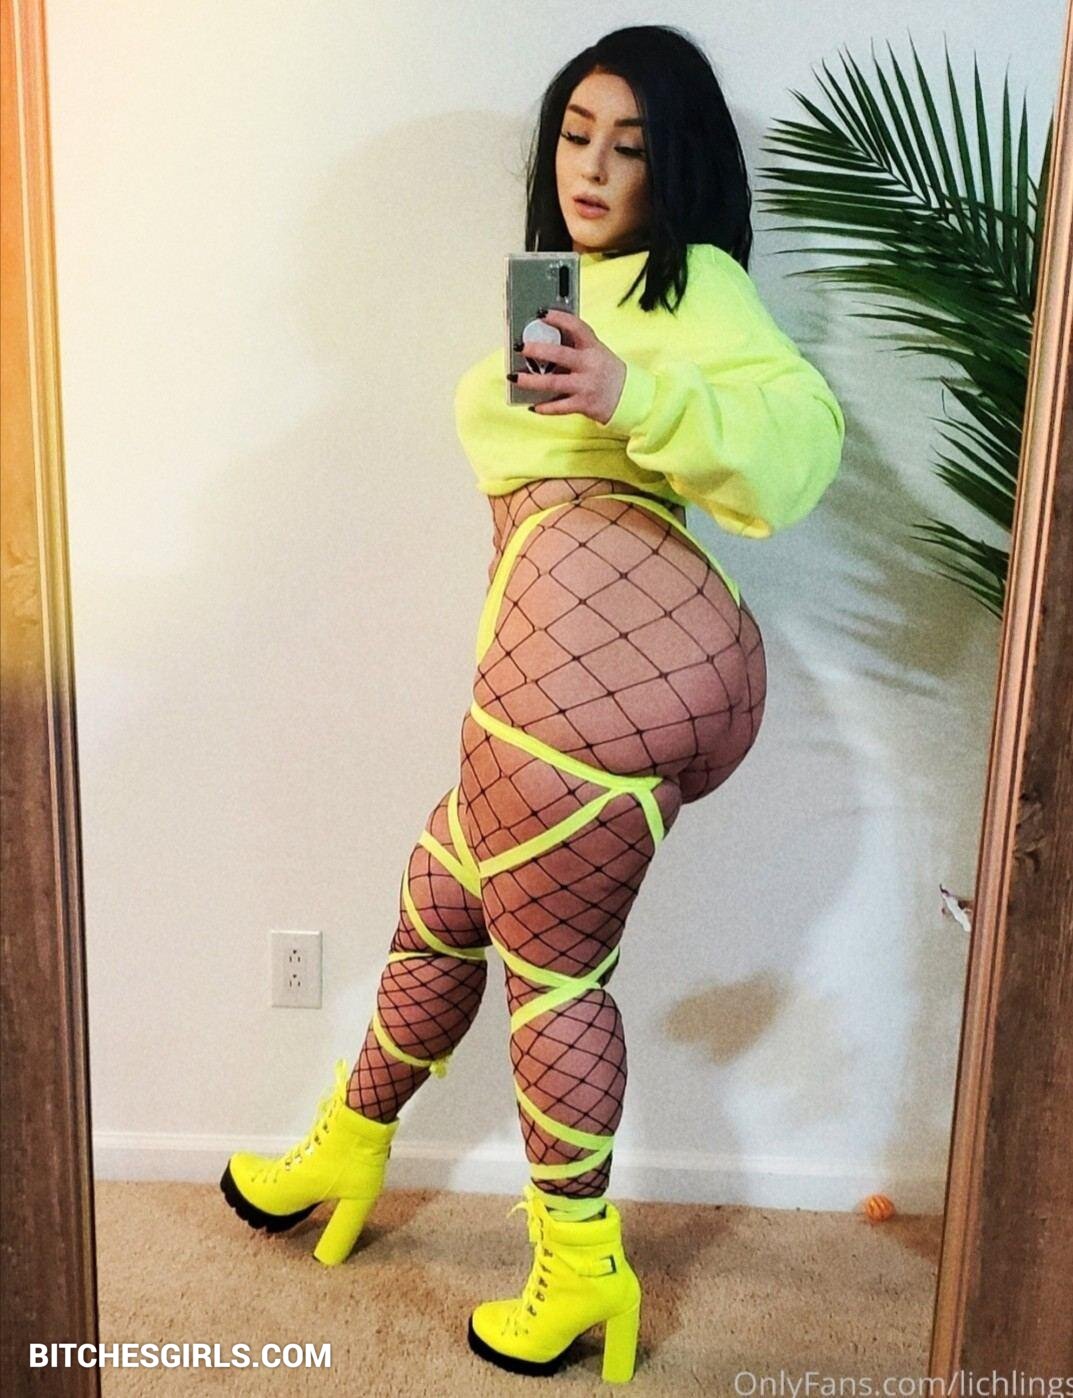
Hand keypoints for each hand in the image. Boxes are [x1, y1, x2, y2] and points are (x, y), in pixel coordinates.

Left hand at [510, 308, 625, 424]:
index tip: (542, 313)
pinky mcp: (584, 405)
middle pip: (560, 355)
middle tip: (521, 347)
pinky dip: (545, 407)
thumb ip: (575, 347)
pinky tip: (533, 405)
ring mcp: (586, 386)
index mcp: (593, 348)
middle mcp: (590, 365)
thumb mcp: (597, 353)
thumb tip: (545, 339)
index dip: (559, 318)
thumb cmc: (607, 372)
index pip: (577, 327)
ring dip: (531, 380)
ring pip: (554, 383)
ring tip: (515, 377)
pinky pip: (560, 407)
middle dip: (537, 350)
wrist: (629, 397)